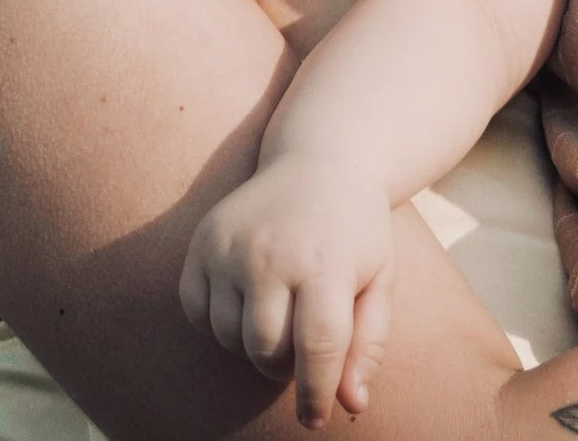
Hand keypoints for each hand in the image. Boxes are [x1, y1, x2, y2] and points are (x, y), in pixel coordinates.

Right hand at [179, 157, 397, 427]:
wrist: (320, 161)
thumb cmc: (356, 231)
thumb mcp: (379, 280)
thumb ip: (369, 343)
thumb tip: (351, 405)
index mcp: (326, 263)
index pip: (317, 347)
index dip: (315, 393)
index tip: (315, 418)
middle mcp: (272, 252)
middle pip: (266, 350)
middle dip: (285, 366)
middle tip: (303, 347)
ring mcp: (230, 246)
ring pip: (230, 337)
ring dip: (253, 346)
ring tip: (279, 319)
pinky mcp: (202, 243)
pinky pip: (198, 313)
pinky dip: (220, 324)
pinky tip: (247, 302)